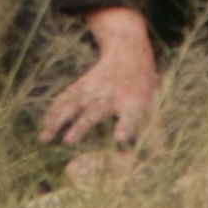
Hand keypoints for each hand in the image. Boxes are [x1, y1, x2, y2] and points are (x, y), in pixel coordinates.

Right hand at [35, 15, 160, 150]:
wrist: (129, 51)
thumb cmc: (144, 86)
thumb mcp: (155, 105)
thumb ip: (156, 132)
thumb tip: (162, 156)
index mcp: (134, 101)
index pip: (130, 116)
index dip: (125, 127)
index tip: (119, 138)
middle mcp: (112, 94)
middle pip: (95, 111)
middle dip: (81, 126)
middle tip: (69, 141)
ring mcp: (95, 88)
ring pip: (74, 103)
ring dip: (59, 120)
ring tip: (46, 138)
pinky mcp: (83, 84)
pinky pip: (65, 97)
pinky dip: (54, 111)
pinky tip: (45, 126)